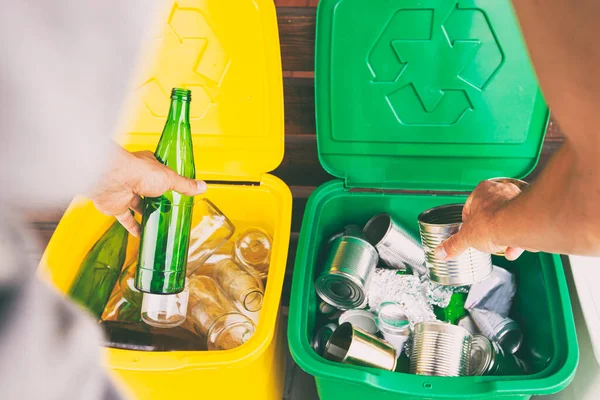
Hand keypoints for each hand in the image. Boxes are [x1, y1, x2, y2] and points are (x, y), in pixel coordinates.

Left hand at [89, 146, 205, 235]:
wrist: (112, 178)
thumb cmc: (138, 171)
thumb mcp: (170, 179)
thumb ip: (185, 185)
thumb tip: (202, 186)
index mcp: (149, 166)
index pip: (160, 172)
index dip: (167, 179)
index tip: (175, 188)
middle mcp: (135, 178)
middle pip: (148, 189)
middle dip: (156, 198)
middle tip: (167, 207)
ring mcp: (125, 192)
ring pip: (136, 204)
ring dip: (145, 212)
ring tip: (157, 221)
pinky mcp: (116, 206)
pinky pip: (126, 218)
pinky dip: (133, 226)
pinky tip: (141, 233)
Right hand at [434, 180, 528, 260]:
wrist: (519, 225)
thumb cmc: (494, 221)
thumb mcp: (466, 237)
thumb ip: (453, 245)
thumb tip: (442, 251)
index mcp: (482, 190)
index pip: (470, 205)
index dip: (468, 221)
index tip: (468, 230)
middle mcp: (502, 191)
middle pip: (491, 211)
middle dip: (489, 228)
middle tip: (485, 237)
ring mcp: (519, 200)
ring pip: (509, 219)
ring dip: (505, 234)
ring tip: (501, 245)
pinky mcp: (531, 212)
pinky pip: (523, 226)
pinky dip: (518, 239)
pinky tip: (513, 250)